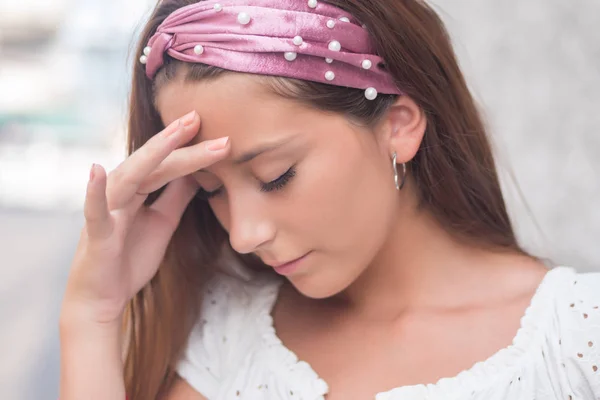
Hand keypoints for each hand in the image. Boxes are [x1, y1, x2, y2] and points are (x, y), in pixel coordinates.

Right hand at [61, 111, 228, 324]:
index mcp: (138, 190)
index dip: (191, 149)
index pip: (168, 165)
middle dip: (176, 141)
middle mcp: (121, 194)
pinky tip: (96, 170)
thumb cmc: (130, 259)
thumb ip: (176, 196)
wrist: (103, 299)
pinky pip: (95, 212)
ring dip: (151, 155)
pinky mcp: (97, 235)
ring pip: (129, 177)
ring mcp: (108, 212)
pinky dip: (95, 192)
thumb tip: (198, 173)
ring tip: (173, 133)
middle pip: (153, 164)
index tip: (217, 131)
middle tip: (198, 117)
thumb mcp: (163, 223)